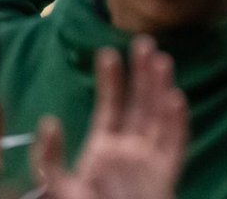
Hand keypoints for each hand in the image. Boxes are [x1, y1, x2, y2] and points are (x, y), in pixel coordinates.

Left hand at [32, 38, 186, 198]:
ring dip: (161, 87)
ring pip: (159, 115)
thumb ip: (48, 159)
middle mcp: (131, 148)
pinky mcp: (167, 173)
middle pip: (140, 102)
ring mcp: (150, 159)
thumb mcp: (57, 188)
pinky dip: (178, 121)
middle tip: (143, 41)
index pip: (110, 106)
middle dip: (142, 72)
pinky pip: (176, 143)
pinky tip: (176, 99)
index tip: (107, 51)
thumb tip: (49, 121)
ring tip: (161, 60)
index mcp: (104, 148)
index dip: (110, 80)